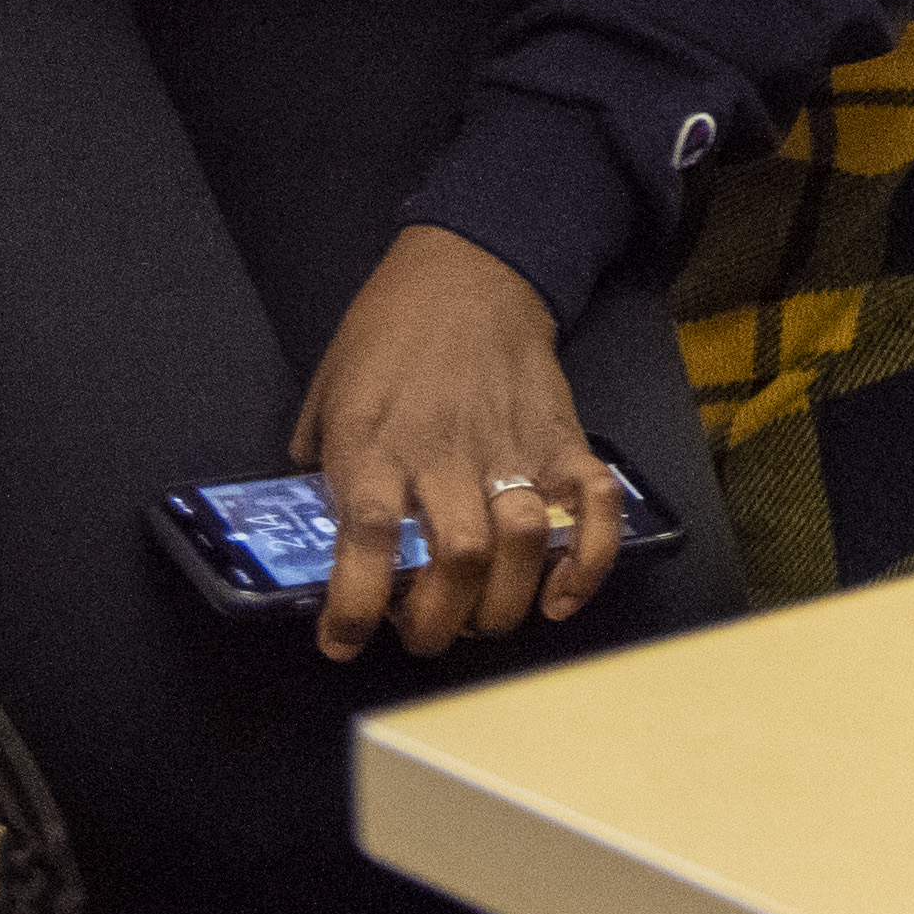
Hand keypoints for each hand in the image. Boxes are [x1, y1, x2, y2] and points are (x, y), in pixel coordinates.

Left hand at [288, 224, 616, 661]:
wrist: (470, 271)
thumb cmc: (388, 335)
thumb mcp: (327, 396)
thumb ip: (323, 466)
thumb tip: (320, 536)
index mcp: (373, 442)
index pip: (364, 537)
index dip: (355, 604)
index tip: (343, 642)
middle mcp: (444, 452)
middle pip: (456, 556)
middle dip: (438, 622)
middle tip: (424, 635)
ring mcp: (513, 445)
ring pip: (521, 541)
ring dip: (503, 602)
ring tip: (481, 618)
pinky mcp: (564, 438)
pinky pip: (593, 506)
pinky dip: (588, 562)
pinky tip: (561, 595)